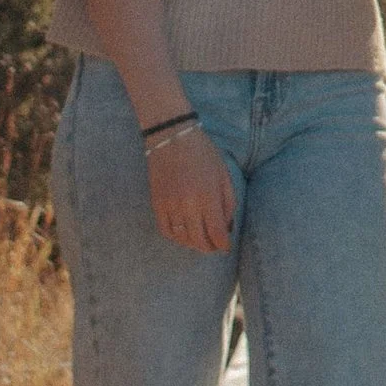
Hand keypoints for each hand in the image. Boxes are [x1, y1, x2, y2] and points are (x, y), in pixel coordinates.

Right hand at [146, 120, 235, 253]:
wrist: (171, 137)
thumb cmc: (203, 153)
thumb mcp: (223, 175)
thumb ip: (228, 203)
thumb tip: (227, 227)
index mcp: (208, 196)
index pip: (217, 233)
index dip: (223, 245)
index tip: (226, 247)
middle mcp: (188, 205)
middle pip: (199, 241)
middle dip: (210, 248)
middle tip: (215, 246)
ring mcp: (170, 206)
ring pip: (182, 239)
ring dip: (193, 244)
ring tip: (201, 240)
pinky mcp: (157, 204)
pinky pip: (166, 231)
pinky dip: (176, 237)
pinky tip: (183, 234)